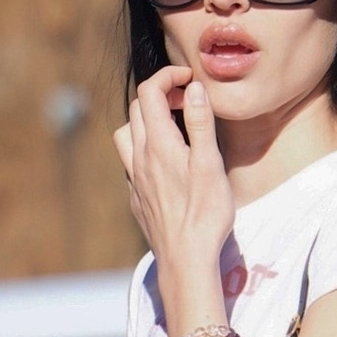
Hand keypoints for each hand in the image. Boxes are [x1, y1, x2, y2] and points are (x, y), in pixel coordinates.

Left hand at [113, 65, 234, 319]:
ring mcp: (133, 178)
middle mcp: (139, 156)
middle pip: (137, 109)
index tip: (190, 78)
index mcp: (158, 143)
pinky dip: (143, 149)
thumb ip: (200, 123)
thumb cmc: (204, 214)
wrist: (185, 259)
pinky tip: (163, 164)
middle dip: (160, 95)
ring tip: (169, 129)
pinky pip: (129, 162)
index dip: (168, 76)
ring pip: (126, 134)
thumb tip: (194, 88)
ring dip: (145, 121)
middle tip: (187, 101)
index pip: (151, 92)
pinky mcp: (135, 198)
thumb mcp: (210, 163)